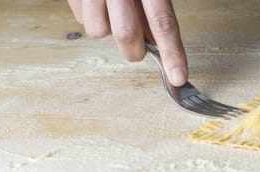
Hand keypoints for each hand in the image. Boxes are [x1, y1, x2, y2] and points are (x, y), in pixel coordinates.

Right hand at [67, 0, 187, 85]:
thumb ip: (155, 11)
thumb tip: (157, 46)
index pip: (163, 22)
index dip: (172, 53)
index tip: (178, 77)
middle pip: (127, 34)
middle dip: (134, 50)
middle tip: (139, 47)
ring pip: (99, 32)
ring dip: (109, 31)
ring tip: (113, 12)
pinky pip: (81, 20)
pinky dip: (92, 18)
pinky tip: (98, 3)